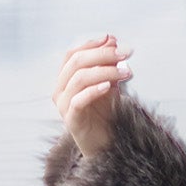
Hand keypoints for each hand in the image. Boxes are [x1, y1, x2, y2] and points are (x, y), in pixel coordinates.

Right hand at [51, 32, 133, 158]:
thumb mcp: (109, 84)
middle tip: (125, 54)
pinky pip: (79, 100)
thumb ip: (108, 64)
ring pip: (79, 78)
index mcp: (66, 80)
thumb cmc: (105, 115)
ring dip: (105, 71)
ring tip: (126, 72)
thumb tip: (112, 39)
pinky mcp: (70, 120)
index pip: (73, 54)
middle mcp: (60, 90)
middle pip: (76, 62)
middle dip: (103, 55)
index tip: (113, 40)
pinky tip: (109, 86)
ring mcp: (63, 105)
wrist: (105, 146)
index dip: (92, 44)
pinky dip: (94, 90)